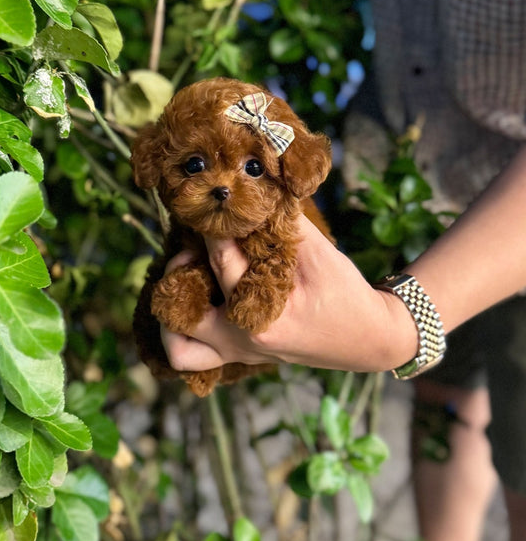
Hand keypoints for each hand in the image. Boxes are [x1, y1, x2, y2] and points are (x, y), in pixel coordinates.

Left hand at [160, 215, 418, 373]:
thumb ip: (286, 221)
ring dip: (171, 316)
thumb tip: (260, 184)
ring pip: (179, 349)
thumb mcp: (320, 255)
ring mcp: (240, 354)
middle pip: (181, 312)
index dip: (211, 227)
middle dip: (177, 274)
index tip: (207, 203)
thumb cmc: (346, 295)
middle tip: (192, 249)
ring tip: (186, 282)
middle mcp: (242, 341)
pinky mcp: (243, 356)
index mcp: (260, 316)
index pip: (220, 262)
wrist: (369, 339)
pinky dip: (187, 332)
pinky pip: (197, 355)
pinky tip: (199, 299)